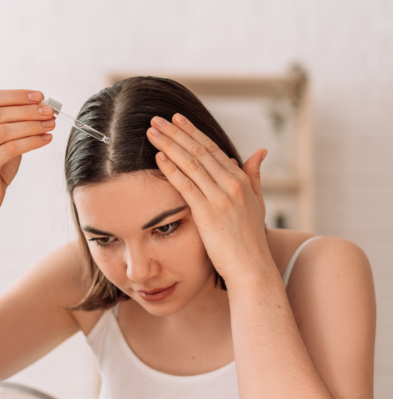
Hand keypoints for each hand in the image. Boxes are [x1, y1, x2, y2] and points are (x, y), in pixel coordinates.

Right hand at [0, 90, 55, 215]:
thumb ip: (11, 121)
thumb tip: (40, 107)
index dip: (16, 96)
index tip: (39, 97)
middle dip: (27, 110)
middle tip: (49, 112)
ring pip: (4, 131)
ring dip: (32, 126)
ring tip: (50, 125)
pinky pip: (10, 149)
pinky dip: (31, 142)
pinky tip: (45, 140)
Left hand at [146, 114, 273, 282]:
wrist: (251, 266)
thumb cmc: (250, 238)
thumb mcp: (257, 203)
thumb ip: (254, 176)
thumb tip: (260, 151)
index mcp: (241, 180)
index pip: (212, 149)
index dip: (193, 132)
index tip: (177, 120)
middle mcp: (232, 184)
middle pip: (199, 151)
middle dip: (176, 133)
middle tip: (157, 118)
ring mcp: (220, 197)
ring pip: (191, 163)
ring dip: (169, 144)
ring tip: (152, 131)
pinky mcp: (207, 213)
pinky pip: (186, 185)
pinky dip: (172, 169)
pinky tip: (159, 156)